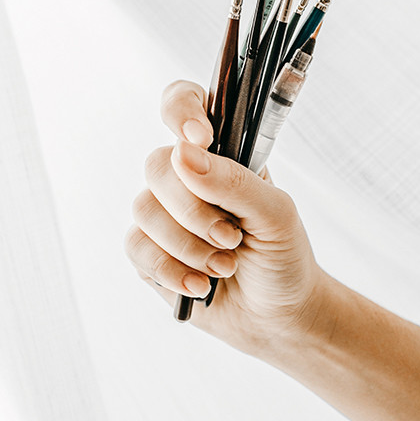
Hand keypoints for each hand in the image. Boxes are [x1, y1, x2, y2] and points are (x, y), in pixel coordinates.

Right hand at [124, 80, 325, 356]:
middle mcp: (187, 175)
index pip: (184, 102)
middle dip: (194, 209)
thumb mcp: (275, 214)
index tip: (198, 139)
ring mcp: (163, 212)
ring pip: (144, 207)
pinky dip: (172, 270)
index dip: (181, 111)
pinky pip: (136, 246)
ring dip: (188, 245)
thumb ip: (234, 181)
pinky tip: (202, 287)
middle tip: (232, 237)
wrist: (279, 318)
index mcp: (222, 151)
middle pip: (158, 164)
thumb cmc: (284, 254)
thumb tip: (183, 152)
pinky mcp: (148, 251)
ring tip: (225, 266)